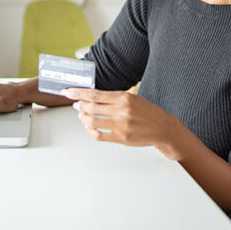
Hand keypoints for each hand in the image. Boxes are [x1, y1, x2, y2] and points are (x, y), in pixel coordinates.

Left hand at [63, 88, 182, 159]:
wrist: (162, 128)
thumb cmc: (148, 112)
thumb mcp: (133, 98)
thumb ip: (114, 98)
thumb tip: (93, 98)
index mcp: (123, 97)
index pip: (94, 94)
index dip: (78, 93)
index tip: (68, 91)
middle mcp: (121, 110)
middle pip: (90, 107)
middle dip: (79, 106)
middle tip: (76, 105)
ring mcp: (120, 125)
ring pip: (92, 121)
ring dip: (83, 119)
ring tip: (82, 116)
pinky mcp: (120, 138)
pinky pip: (99, 135)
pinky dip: (91, 131)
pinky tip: (90, 128)